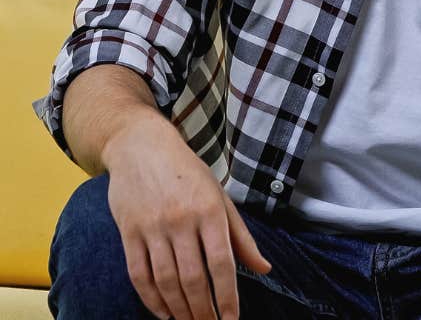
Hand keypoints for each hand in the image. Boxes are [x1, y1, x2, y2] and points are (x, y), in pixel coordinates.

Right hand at [103, 115, 271, 319]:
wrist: (141, 145)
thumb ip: (240, 235)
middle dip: (202, 311)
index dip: (227, 296)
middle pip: (193, 278)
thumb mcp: (219, 195)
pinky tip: (164, 313)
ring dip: (179, 309)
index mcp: (209, 209)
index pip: (222, 262)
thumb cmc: (186, 171)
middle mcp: (181, 220)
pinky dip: (151, 299)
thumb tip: (263, 269)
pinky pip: (139, 275)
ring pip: (166, 281)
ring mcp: (152, 227)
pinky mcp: (129, 232)